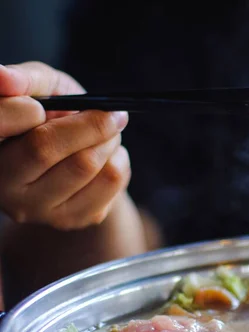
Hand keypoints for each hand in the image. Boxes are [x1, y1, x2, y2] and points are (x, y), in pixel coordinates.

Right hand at [0, 62, 130, 229]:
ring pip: (86, 164)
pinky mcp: (70, 220)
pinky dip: (120, 159)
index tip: (43, 107)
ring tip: (108, 135)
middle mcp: (3, 185)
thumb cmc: (54, 115)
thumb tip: (4, 78)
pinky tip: (108, 156)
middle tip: (109, 114)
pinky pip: (111, 180)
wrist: (76, 159)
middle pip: (46, 148)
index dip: (25, 109)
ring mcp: (36, 209)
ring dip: (110, 140)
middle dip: (88, 123)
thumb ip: (26, 80)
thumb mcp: (42, 88)